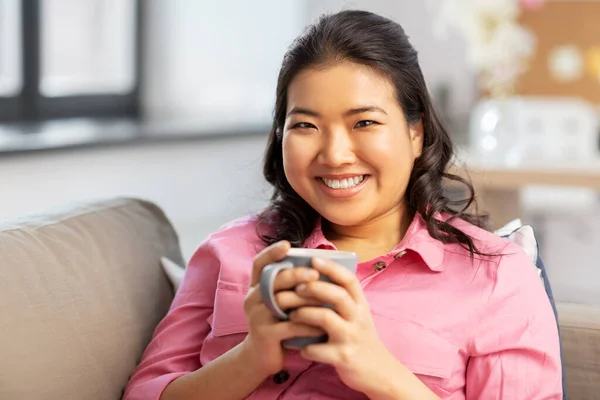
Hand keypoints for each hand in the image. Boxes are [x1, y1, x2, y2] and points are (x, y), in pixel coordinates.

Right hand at [241, 241, 323, 376]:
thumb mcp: (277, 303)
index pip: (258, 264)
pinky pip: (290, 326)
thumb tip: (315, 266)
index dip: (271, 252)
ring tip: (325, 299)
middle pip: (273, 280)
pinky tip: (322, 324)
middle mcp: (252, 299)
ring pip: (282, 301)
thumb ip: (287, 287)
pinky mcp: (265, 335)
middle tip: (315, 274)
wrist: (261, 358)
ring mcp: (256, 317)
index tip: (287, 245)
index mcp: (255, 287)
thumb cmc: (276, 324)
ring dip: (306, 299)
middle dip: (295, 275)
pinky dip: (308, 323)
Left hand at [289, 257, 397, 394]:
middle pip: (337, 295)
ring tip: (291, 315)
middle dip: (314, 288)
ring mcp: (351, 338)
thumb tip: (315, 276)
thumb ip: (342, 299)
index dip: (331, 267)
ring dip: (304, 314)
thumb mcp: (358, 315)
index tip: (314, 259)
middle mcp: (359, 318)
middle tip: (296, 287)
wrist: (378, 372)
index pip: (349, 280)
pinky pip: (318, 349)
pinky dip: (305, 347)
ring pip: (326, 318)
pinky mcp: (343, 357)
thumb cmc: (360, 338)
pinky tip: (297, 346)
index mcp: (361, 305)